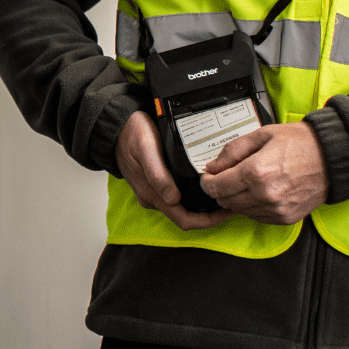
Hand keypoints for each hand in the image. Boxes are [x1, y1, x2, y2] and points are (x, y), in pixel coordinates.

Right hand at [116, 110, 232, 230]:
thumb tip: (173, 198)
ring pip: (184, 209)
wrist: (117, 127)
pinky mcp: (157, 185)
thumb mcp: (145, 148)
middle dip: (211, 216)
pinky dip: (195, 197)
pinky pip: (179, 198)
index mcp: (152, 195)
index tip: (227, 210)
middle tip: (232, 203)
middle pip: (186, 217)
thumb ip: (157, 174)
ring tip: (224, 194)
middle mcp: (155, 198)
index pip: (184, 219)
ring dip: (204, 208)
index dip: (208, 221)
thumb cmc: (131, 134)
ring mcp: (156, 192)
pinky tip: (206, 186)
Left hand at [199, 121, 327, 224]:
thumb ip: (232, 151)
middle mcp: (265, 194)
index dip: (207, 182)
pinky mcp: (285, 218)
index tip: (209, 177)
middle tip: (227, 177)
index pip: (216, 187)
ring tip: (248, 181)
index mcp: (257, 172)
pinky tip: (261, 191)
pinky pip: (257, 217)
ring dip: (236, 198)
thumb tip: (213, 166)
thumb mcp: (262, 135)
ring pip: (239, 211)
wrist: (333, 158)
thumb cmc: (301, 143)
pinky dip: (252, 206)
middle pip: (225, 201)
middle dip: (221, 189)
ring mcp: (276, 209)